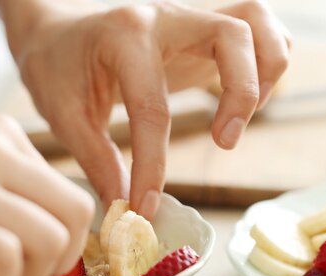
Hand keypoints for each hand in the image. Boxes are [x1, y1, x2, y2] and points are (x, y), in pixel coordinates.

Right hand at [0, 116, 94, 275]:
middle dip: (61, 260)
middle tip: (27, 275)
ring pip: (49, 238)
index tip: (44, 260)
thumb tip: (60, 230)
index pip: (74, 197)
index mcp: (4, 135)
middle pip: (75, 216)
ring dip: (30, 274)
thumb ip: (10, 181)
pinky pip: (4, 254)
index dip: (71, 242)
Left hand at [1, 0, 289, 218]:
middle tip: (224, 142)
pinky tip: (247, 97)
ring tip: (242, 115)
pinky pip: (259, 29)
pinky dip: (268, 61)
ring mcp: (189, 17)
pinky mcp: (204, 29)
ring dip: (265, 70)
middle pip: (232, 33)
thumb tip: (126, 207)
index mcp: (123, 36)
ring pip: (255, 22)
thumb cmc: (57, 68)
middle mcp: (164, 17)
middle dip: (242, 92)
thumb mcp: (64, 115)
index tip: (146, 205)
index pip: (152, 106)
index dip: (152, 165)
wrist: (58, 31)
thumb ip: (97, 161)